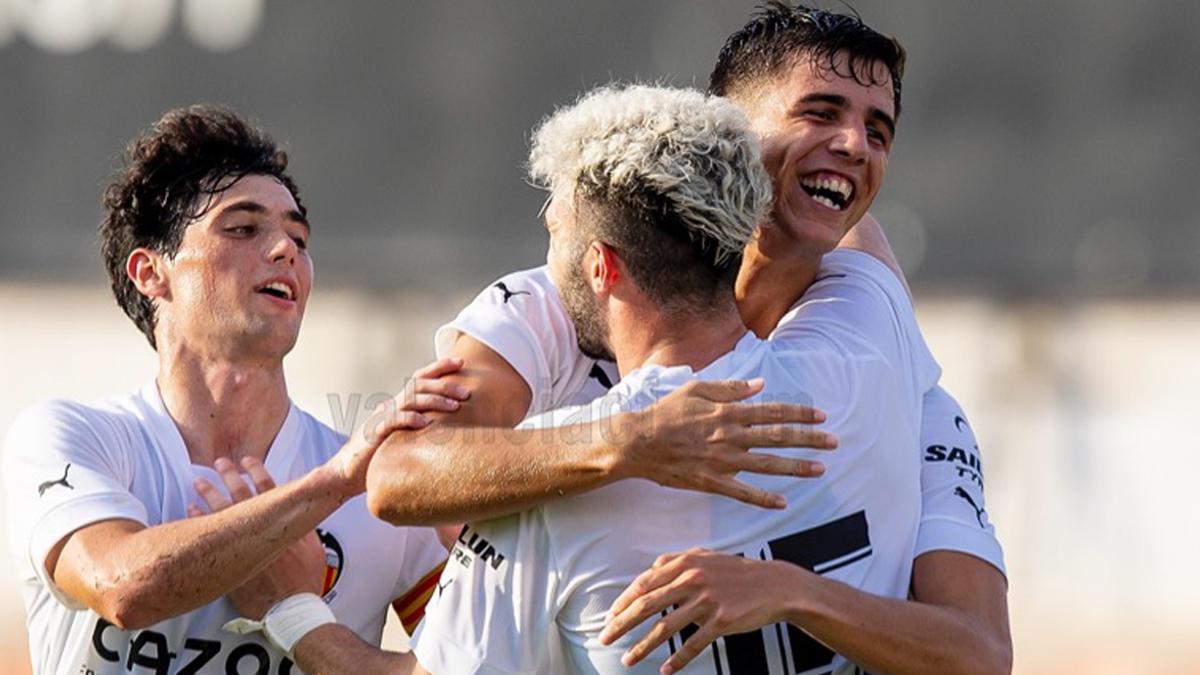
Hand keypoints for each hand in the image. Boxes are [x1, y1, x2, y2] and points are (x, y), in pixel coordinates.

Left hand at [191, 458, 325, 619]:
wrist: (292, 605)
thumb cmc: (306, 577)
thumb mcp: (313, 545)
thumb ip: (302, 525)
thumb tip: (301, 511)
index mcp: (282, 521)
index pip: (268, 488)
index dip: (257, 471)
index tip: (248, 460)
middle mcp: (260, 528)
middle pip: (241, 494)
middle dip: (229, 476)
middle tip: (220, 463)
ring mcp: (242, 543)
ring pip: (221, 511)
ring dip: (209, 493)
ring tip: (198, 481)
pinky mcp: (228, 558)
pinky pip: (208, 535)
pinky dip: (199, 520)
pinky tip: (190, 510)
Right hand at [325, 357, 469, 498]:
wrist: (348, 471)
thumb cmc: (382, 454)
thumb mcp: (406, 435)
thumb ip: (423, 425)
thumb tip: (452, 422)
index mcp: (400, 403)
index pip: (421, 378)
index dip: (439, 367)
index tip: (461, 362)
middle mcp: (392, 405)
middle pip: (419, 385)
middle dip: (445, 384)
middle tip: (466, 393)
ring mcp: (383, 417)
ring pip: (410, 399)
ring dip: (435, 400)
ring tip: (455, 407)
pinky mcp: (376, 432)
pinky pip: (394, 420)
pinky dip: (410, 418)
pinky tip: (425, 422)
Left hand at [600, 548, 800, 673]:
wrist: (774, 584)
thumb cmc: (736, 571)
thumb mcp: (705, 556)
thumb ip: (678, 561)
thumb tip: (651, 569)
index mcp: (685, 562)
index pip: (644, 584)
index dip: (623, 601)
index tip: (611, 616)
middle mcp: (693, 579)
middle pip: (647, 605)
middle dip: (621, 624)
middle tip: (605, 637)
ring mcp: (708, 601)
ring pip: (666, 628)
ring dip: (643, 647)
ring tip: (627, 659)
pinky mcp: (722, 621)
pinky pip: (693, 644)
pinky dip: (677, 660)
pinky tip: (665, 670)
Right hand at [615, 378, 835, 508]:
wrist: (639, 442)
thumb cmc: (666, 412)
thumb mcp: (697, 389)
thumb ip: (730, 388)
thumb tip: (759, 386)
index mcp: (728, 412)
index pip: (773, 412)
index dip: (799, 415)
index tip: (821, 417)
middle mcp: (730, 436)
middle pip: (778, 438)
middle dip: (809, 440)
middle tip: (834, 442)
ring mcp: (723, 460)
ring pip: (768, 465)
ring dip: (796, 467)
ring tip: (821, 470)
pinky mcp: (712, 481)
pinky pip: (743, 493)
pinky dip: (764, 498)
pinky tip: (784, 503)